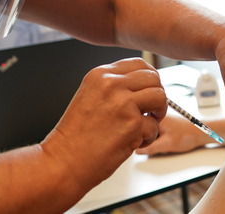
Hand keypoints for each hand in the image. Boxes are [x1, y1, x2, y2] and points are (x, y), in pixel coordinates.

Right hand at [40, 57, 166, 195]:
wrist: (63, 161)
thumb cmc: (76, 136)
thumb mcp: (90, 96)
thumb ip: (114, 87)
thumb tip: (142, 85)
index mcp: (100, 75)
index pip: (139, 64)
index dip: (150, 78)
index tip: (149, 91)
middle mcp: (112, 84)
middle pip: (153, 78)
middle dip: (156, 95)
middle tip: (150, 110)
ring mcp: (123, 103)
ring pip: (160, 96)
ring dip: (157, 113)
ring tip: (144, 125)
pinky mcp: (133, 124)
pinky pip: (154, 126)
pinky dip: (148, 137)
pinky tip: (133, 142)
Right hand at [135, 112, 224, 155]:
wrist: (201, 134)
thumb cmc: (188, 135)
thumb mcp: (167, 144)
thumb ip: (150, 148)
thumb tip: (137, 150)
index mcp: (156, 117)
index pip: (138, 127)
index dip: (138, 138)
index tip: (140, 145)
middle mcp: (157, 117)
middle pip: (143, 131)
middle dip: (147, 140)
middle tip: (158, 145)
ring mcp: (161, 121)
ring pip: (150, 133)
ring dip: (154, 141)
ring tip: (164, 143)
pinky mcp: (165, 126)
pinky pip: (156, 134)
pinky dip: (159, 140)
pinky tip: (166, 142)